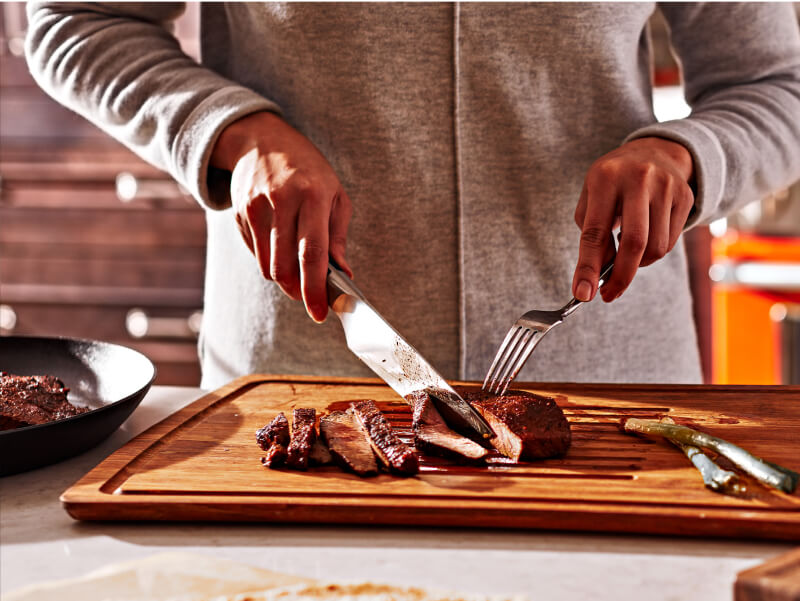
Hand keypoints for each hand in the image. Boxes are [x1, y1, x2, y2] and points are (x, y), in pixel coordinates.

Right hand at [210, 111, 352, 322]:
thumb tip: (343, 275)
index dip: (315, 288)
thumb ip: (338, 237)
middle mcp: (282, 200)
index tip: (319, 312)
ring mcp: (256, 206)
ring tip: (296, 268)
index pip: (312, 253)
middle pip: (284, 266)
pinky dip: (269, 261)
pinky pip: (255, 254)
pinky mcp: (239, 213)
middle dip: (297, 291)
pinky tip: (278, 244)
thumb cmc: (309, 171)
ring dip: (283, 278)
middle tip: (309, 297)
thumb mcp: (335, 195)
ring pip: (267, 266)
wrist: (262, 140)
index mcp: (314, 196)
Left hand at [571, 137, 694, 302]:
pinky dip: (652, 253)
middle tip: (608, 295)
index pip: (595, 232)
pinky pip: (670, 242)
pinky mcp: (685, 197)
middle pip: (634, 243)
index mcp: (605, 177)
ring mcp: (666, 187)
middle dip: (620, 277)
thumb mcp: (592, 197)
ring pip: (655, 248)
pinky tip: (644, 238)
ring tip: (626, 254)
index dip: (588, 267)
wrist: (655, 151)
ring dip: (637, 264)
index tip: (582, 294)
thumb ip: (592, 234)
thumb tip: (601, 273)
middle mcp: (638, 179)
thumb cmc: (613, 182)